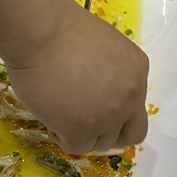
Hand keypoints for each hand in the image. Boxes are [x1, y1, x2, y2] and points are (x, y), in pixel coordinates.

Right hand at [4, 0, 149, 153]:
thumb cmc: (60, 29)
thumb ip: (111, 73)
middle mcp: (131, 96)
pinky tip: (49, 115)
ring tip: (58, 111)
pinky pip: (76, 146)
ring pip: (101, 143)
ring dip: (81, 133)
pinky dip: (61, 135)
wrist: (39, 30)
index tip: (96, 109)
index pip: (136, 106)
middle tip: (85, 125)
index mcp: (137, 71)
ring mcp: (110, 115)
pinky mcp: (83, 129)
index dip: (117, 113)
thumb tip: (98, 93)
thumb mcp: (103, 48)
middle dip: (109, 134)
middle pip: (131, 134)